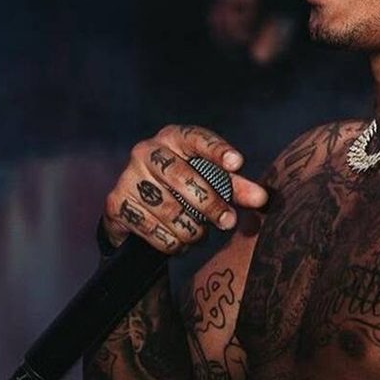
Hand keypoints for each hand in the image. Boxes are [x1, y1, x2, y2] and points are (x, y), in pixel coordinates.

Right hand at [99, 125, 268, 253]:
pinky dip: (171, 242)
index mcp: (173, 137)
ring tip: (200, 235)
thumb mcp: (211, 183)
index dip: (217, 150)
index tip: (237, 163)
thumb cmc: (184, 189)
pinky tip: (179, 242)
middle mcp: (147, 150)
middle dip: (210, 204)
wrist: (138, 210)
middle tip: (229, 222)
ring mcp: (128, 176)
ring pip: (169, 208)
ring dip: (191, 229)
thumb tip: (263, 199)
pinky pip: (152, 229)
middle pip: (183, 177)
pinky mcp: (117, 203)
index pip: (197, 138)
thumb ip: (237, 188)